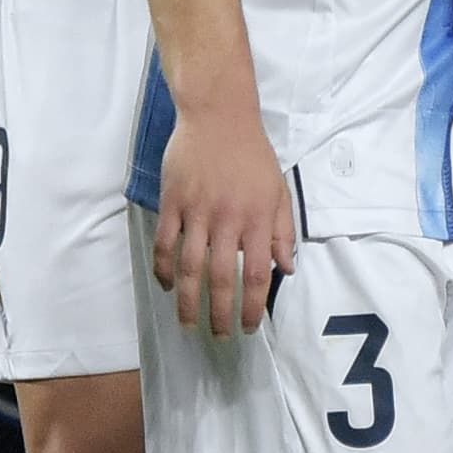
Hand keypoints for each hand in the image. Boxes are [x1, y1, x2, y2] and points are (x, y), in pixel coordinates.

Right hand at [148, 100, 295, 337]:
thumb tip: (287, 270)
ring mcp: (197, 211)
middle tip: (217, 336)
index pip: (258, 274)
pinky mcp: (173, 202)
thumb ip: (282, 231)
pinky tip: (168, 286)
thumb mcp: (278, 190)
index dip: (254, 307)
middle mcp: (228, 219)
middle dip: (219, 314)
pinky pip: (165, 243)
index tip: (249, 328)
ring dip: (188, 301)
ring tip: (188, 324)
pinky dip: (165, 268)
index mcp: (257, 218)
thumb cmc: (252, 154)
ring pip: (190, 266)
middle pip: (222, 278)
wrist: (218, 115)